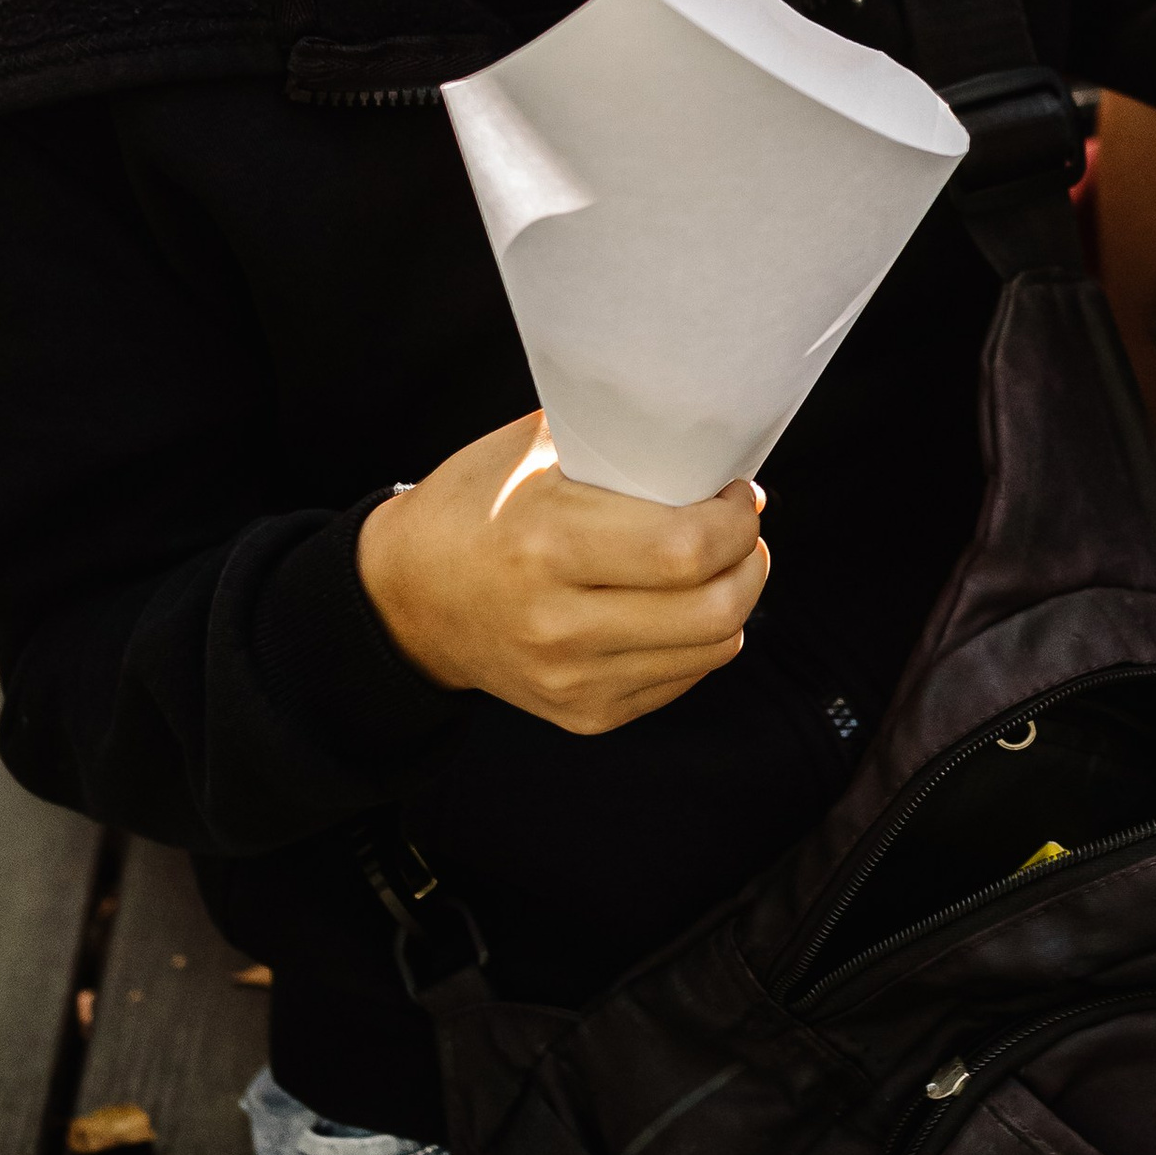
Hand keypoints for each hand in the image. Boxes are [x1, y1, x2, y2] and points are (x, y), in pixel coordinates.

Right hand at [358, 419, 768, 734]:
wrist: (406, 599)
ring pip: (714, 649)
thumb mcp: (528, 449)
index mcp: (545, 544)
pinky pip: (684, 678)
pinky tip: (675, 603)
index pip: (686, 550)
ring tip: (715, 563)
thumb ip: (613, 438)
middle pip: (715, 610)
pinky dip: (698, 638)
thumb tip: (706, 440)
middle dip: (749, 560)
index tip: (737, 492)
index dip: (735, 520)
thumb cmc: (475, 505)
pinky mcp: (584, 716)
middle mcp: (558, 625)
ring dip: (734, 600)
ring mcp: (572, 680)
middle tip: (739, 529)